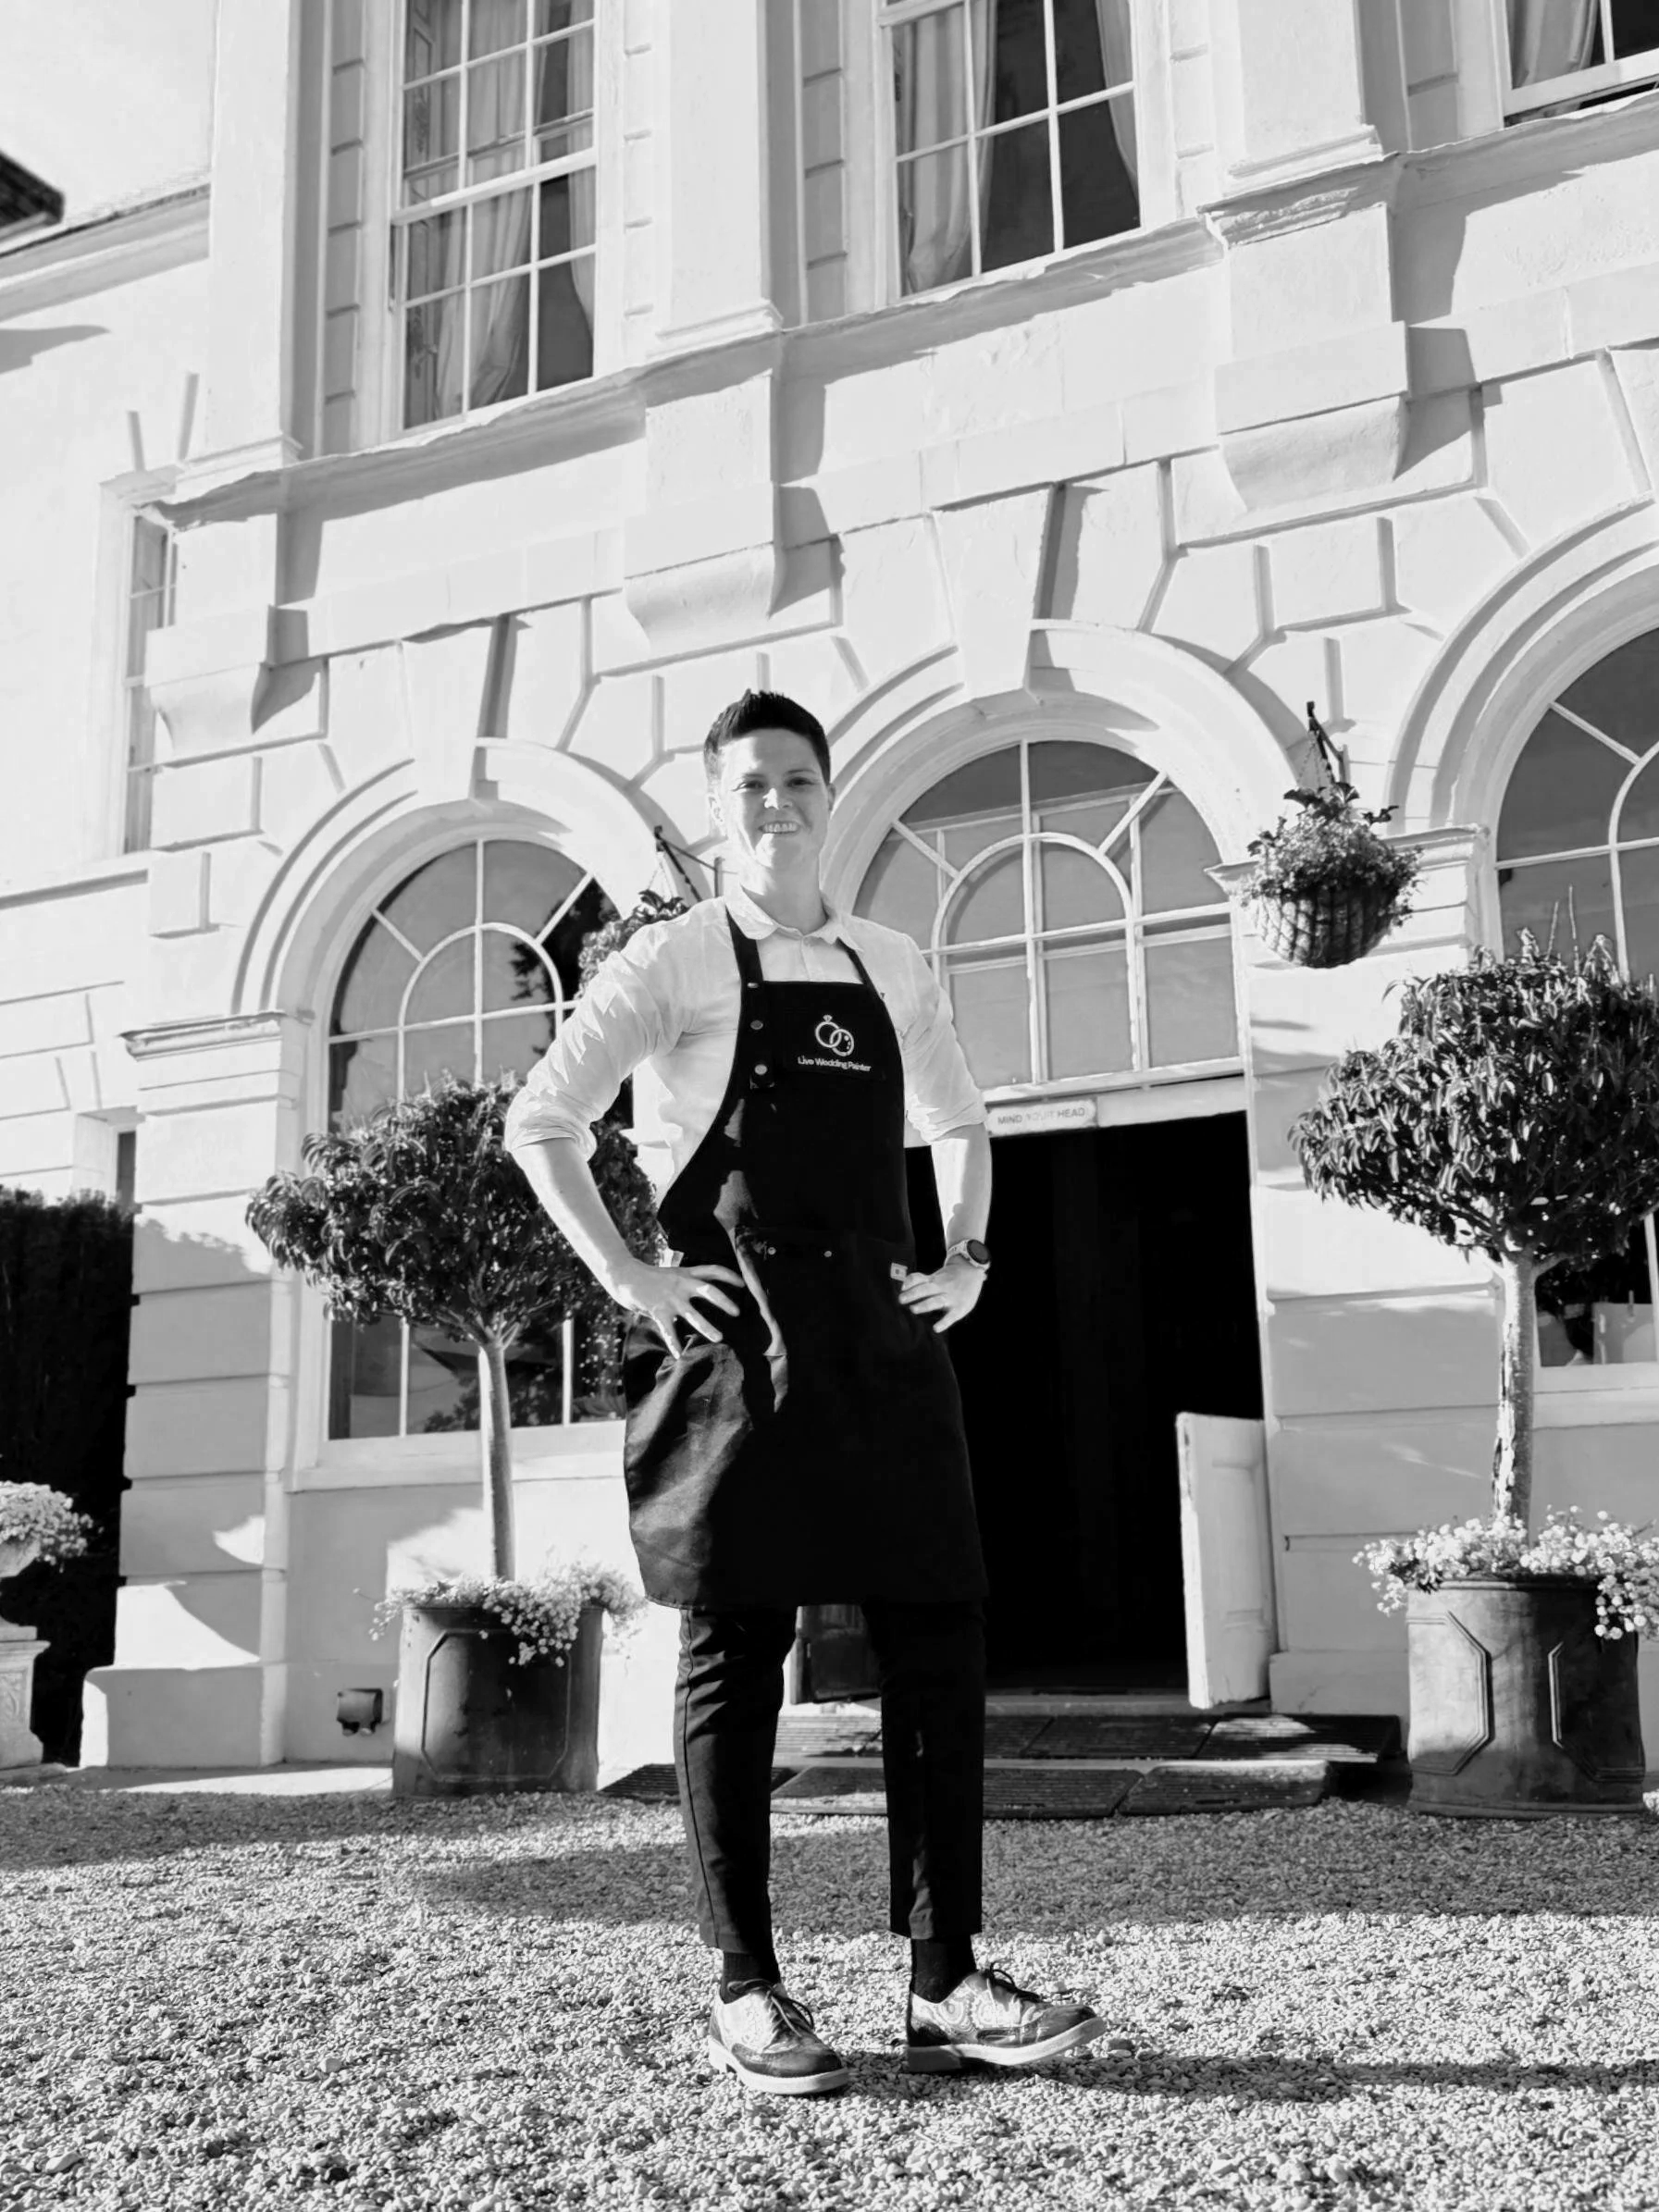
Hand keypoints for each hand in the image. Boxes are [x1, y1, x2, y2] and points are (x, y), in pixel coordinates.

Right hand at [610, 1257, 742, 1353]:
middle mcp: (681, 1284)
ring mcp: (670, 1298)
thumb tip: (704, 1294)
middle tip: (738, 1312)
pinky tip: (680, 1355)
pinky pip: (669, 1330)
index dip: (729, 1276)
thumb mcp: (672, 1275)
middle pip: (708, 1290)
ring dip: (706, 1326)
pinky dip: (675, 1343)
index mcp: (686, 1274)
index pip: (713, 1270)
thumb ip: (687, 1283)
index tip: (743, 1284)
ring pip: (692, 1314)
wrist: (624, 1275)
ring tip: (719, 1338)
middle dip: (724, 1301)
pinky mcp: (658, 1310)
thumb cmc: (650, 1277)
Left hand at [897, 1255, 986, 1333]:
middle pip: (925, 1289)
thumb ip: (919, 1280)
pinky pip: (951, 1316)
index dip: (910, 1282)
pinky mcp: (959, 1308)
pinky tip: (936, 1328)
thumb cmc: (949, 1278)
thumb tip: (903, 1285)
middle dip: (913, 1294)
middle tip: (901, 1300)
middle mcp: (941, 1288)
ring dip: (924, 1305)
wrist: (972, 1271)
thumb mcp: (935, 1276)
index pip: (919, 1279)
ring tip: (913, 1309)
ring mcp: (950, 1297)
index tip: (902, 1288)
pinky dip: (944, 1323)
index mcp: (933, 1280)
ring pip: (936, 1300)